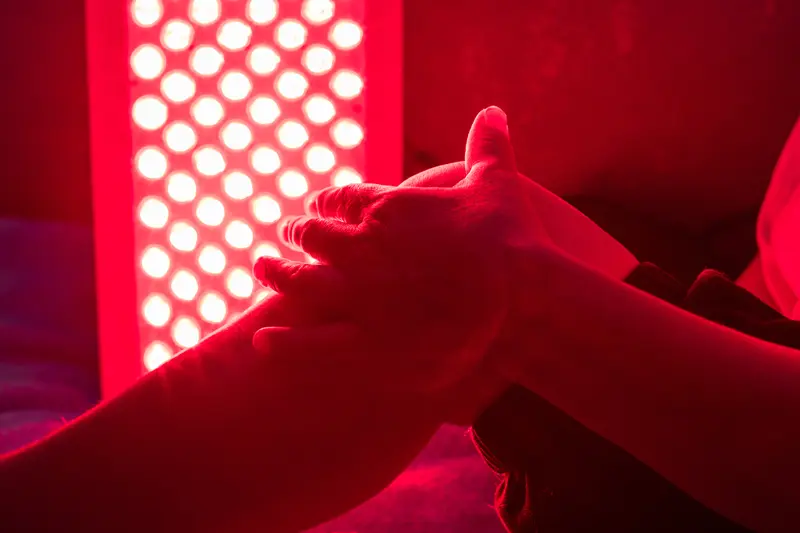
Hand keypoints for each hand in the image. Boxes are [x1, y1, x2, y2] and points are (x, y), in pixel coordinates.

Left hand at [252, 107, 545, 398]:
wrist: (521, 298)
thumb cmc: (509, 239)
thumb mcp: (497, 182)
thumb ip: (488, 146)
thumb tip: (493, 111)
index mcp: (385, 209)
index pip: (339, 200)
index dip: (323, 204)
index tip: (314, 206)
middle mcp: (360, 248)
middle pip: (311, 237)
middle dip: (294, 234)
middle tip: (280, 235)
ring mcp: (357, 296)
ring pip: (299, 282)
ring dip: (276, 274)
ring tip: (260, 269)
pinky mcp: (364, 342)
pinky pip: (310, 343)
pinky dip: (282, 341)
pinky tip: (262, 340)